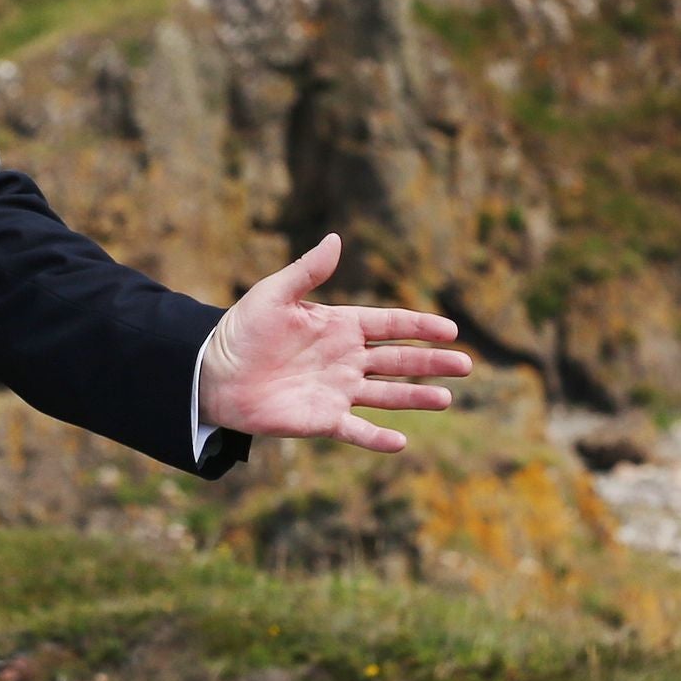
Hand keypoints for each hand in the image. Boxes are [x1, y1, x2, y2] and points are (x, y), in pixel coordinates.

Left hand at [198, 232, 472, 453]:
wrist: (212, 373)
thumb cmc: (242, 329)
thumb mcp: (275, 294)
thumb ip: (308, 271)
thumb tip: (337, 238)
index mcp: (338, 326)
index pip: (389, 324)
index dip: (420, 327)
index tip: (451, 329)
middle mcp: (345, 359)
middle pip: (398, 360)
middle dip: (433, 362)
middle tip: (467, 364)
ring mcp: (337, 391)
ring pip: (388, 395)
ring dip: (416, 397)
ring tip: (448, 398)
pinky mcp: (323, 420)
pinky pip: (357, 431)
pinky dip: (379, 439)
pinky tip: (403, 442)